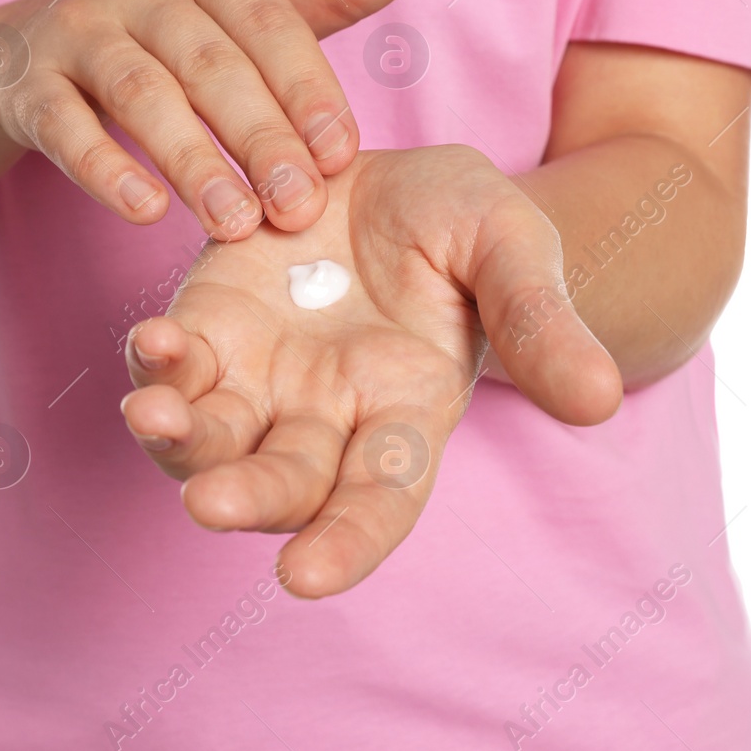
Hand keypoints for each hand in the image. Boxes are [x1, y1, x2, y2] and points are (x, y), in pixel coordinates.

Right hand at [0, 0, 440, 237]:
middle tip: (299, 210)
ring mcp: (77, 31)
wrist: (30, 56)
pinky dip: (105, 169)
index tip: (342, 157)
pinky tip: (147, 214)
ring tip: (235, 225)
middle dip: (259, 138)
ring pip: (142, 95)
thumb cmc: (171, 41)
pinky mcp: (28, 85)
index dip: (306, 89)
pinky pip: (66, 127)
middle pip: (209, 63)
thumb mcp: (248, 13)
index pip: (267, 22)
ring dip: (192, 161)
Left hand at [120, 146, 623, 596]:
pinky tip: (152, 346)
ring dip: (178, 441)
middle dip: (248, 497)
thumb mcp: (512, 249)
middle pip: (284, 483)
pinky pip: (176, 365)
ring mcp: (262, 376)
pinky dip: (156, 364)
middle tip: (208, 502)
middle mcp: (327, 415)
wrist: (390, 172)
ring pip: (212, 439)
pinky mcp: (210, 324)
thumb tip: (599, 401)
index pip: (380, 499)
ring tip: (151, 413)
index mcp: (408, 412)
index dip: (346, 542)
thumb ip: (541, 320)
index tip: (303, 578)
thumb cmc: (465, 222)